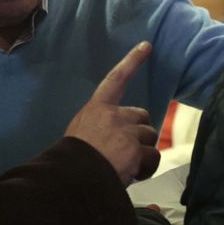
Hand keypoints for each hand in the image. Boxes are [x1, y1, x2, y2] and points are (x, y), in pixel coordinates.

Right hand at [66, 42, 160, 183]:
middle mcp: (112, 115)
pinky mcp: (135, 148)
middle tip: (126, 153)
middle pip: (142, 118)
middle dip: (139, 134)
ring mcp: (125, 131)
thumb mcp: (80, 135)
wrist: (70, 178)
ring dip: (143, 153)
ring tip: (125, 166)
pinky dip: (147, 168)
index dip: (132, 61)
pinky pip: (153, 157)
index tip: (146, 46)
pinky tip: (132, 174)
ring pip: (150, 138)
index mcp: (95, 109)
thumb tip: (114, 141)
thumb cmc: (72, 161)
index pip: (115, 79)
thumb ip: (100, 129)